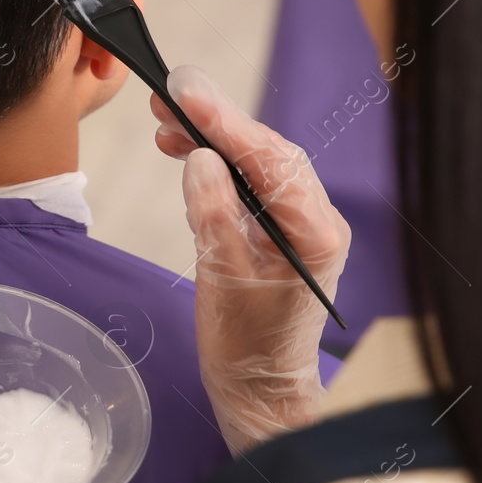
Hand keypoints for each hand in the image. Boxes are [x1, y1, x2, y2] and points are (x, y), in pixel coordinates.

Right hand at [152, 66, 350, 453]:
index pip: (272, 160)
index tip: (188, 94)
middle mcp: (315, 219)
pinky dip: (214, 161)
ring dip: (212, 136)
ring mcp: (297, 222)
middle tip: (169, 92)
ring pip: (257, 161)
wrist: (259, 390)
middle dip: (217, 119)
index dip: (228, 123)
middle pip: (268, 151)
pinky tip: (183, 149)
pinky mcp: (275, 229)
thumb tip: (198, 157)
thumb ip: (213, 216)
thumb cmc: (245, 348)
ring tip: (165, 117)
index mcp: (316, 233)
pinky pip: (248, 181)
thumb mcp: (222, 281)